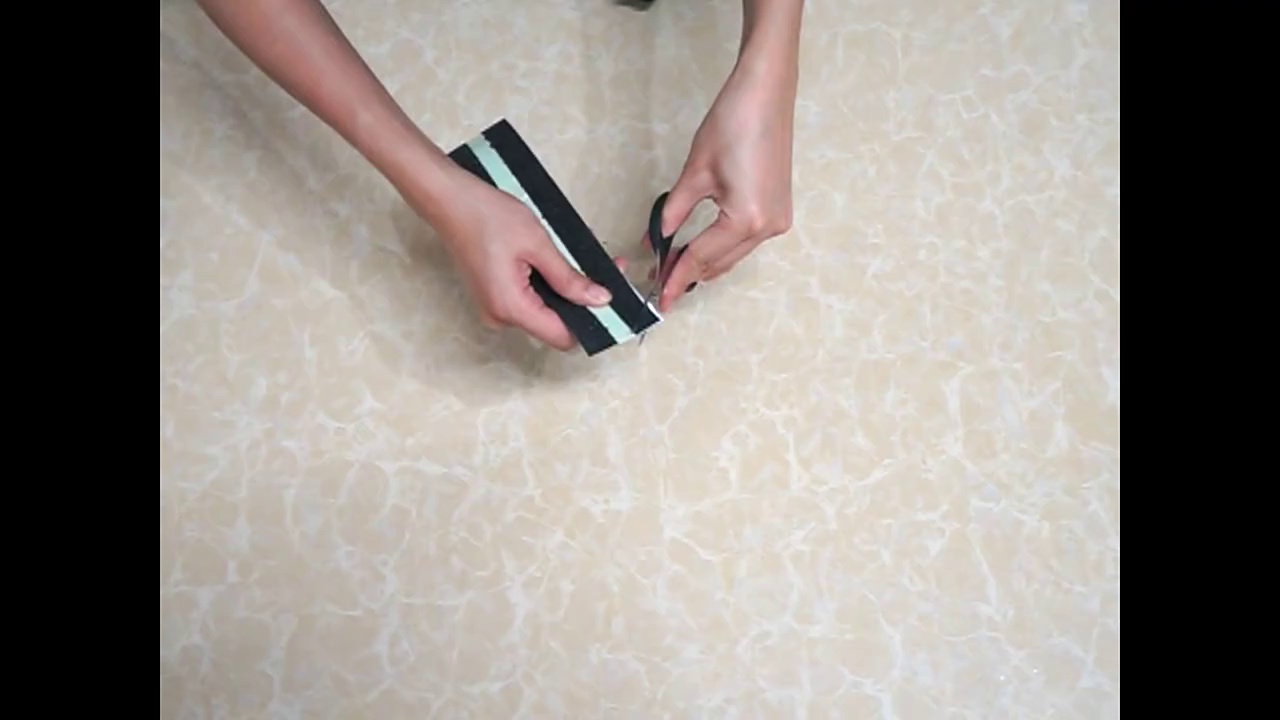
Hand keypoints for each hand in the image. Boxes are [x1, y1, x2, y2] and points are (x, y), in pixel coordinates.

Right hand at [428, 169, 618, 350]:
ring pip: (545, 311)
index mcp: (511, 308)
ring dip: (567, 290)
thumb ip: (569, 278)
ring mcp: (495, 308)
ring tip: (580, 259)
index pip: (563, 336)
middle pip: (555, 324)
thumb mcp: (538, 245)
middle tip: (607, 268)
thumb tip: (598, 300)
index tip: (612, 301)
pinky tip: (557, 262)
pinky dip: (549, 285)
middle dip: (583, 300)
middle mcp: (500, 316)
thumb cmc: (486, 216)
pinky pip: (530, 300)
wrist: (450, 200)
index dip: (591, 321)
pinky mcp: (494, 296)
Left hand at [652, 59, 796, 311]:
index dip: (677, 277)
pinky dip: (724, 246)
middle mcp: (768, 226)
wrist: (766, 93)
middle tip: (662, 281)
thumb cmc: (734, 123)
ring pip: (735, 255)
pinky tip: (704, 246)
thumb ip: (674, 211)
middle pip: (720, 263)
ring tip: (677, 266)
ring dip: (707, 261)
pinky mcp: (780, 208)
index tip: (662, 297)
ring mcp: (778, 219)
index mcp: (747, 220)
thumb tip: (657, 238)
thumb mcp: (695, 172)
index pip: (702, 258)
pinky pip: (747, 240)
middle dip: (690, 273)